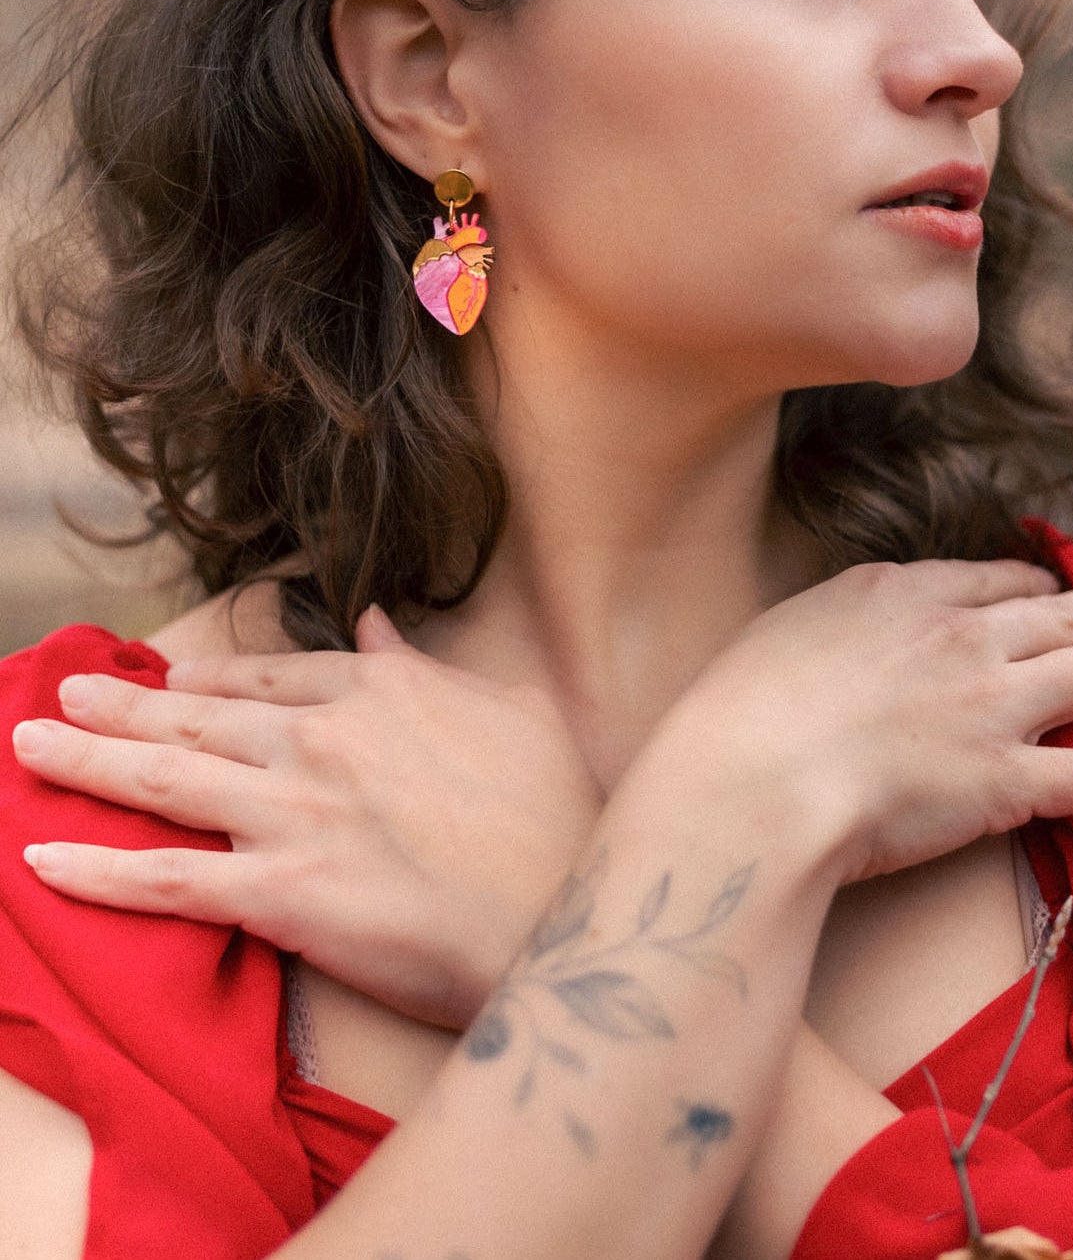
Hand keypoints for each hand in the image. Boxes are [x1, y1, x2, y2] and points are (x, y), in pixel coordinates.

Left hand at [13, 609, 602, 1027]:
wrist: (562, 907)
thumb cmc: (553, 811)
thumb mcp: (507, 705)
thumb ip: (428, 663)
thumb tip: (378, 622)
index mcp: (376, 688)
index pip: (270, 675)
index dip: (210, 676)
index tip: (170, 676)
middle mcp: (318, 738)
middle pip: (196, 717)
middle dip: (120, 703)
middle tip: (63, 691)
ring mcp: (290, 813)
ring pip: (162, 779)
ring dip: (86, 759)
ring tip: (31, 744)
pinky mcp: (275, 893)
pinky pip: (165, 880)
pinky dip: (96, 870)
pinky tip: (41, 858)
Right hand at [663, 560, 1072, 885]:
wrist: (755, 775)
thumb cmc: (743, 710)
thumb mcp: (785, 631)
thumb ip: (835, 628)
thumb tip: (845, 642)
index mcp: (900, 594)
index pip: (990, 580)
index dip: (1033, 585)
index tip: (1054, 589)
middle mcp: (960, 637)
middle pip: (1062, 612)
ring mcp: (992, 706)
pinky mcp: (1008, 779)